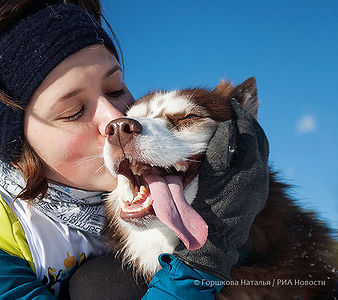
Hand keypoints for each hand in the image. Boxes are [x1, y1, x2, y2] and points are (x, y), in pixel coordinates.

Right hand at [173, 98, 269, 280]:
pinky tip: (233, 152)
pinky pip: (254, 165)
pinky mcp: (254, 194)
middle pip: (261, 141)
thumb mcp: (212, 173)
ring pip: (259, 153)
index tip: (230, 102)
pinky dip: (246, 152)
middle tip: (235, 111)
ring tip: (234, 127)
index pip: (251, 132)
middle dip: (249, 123)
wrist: (213, 240)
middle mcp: (261, 176)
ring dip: (249, 138)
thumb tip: (228, 125)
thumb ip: (221, 147)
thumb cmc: (208, 206)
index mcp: (252, 168)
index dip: (240, 115)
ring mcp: (260, 186)